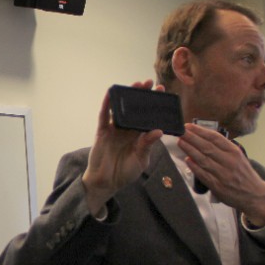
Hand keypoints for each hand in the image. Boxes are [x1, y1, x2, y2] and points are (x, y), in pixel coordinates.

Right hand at [81, 83, 163, 215]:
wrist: (108, 183)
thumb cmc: (126, 172)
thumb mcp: (141, 159)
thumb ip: (148, 145)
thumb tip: (158, 131)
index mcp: (139, 134)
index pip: (147, 115)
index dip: (154, 103)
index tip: (162, 91)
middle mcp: (127, 129)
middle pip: (135, 108)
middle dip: (141, 94)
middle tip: (150, 82)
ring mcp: (114, 129)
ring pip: (121, 108)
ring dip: (126, 95)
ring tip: (135, 84)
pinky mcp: (102, 132)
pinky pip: (104, 116)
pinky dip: (106, 104)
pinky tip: (111, 94)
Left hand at [178, 123, 264, 224]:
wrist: (255, 195)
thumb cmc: (244, 174)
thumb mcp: (239, 157)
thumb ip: (223, 149)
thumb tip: (203, 139)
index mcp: (235, 152)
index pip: (215, 138)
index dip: (200, 131)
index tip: (189, 126)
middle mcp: (229, 162)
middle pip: (207, 147)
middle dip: (192, 138)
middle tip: (181, 132)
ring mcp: (223, 174)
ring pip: (203, 160)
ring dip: (190, 150)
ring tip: (180, 142)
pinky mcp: (218, 186)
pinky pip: (203, 174)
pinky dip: (194, 167)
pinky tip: (187, 159)